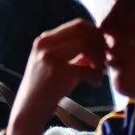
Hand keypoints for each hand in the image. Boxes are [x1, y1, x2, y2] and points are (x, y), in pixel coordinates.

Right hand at [5, 19, 105, 134]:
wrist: (29, 110)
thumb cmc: (47, 89)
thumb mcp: (59, 65)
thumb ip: (76, 53)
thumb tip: (100, 42)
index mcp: (45, 39)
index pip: (77, 24)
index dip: (95, 34)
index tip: (103, 48)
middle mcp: (45, 44)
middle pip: (82, 29)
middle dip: (99, 42)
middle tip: (105, 59)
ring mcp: (49, 56)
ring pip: (85, 43)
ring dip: (98, 57)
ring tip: (99, 71)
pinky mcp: (56, 72)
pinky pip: (87, 67)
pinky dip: (96, 75)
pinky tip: (95, 83)